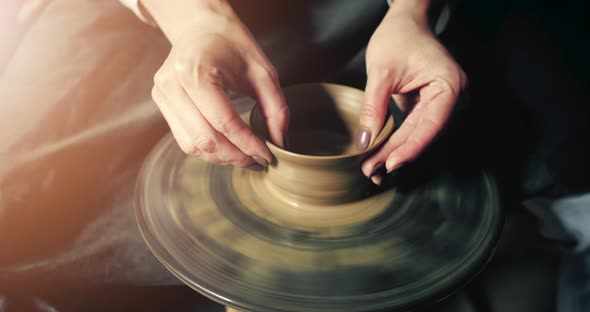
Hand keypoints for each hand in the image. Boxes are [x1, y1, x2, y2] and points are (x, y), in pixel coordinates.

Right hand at [142, 0, 288, 166]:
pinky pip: (184, 139)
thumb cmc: (232, 44)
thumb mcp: (263, 71)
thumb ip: (275, 108)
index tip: (267, 156)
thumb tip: (279, 143)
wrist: (202, 26)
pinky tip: (227, 149)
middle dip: (235, 156)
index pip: (224, 122)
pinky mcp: (161, 102)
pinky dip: (208, 150)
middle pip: (206, 139)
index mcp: (194, 71)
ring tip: (244, 157)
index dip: (248, 145)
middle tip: (258, 160)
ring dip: (221, 158)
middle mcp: (172, 84)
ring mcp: (162, 94)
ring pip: (192, 145)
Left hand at [357, 0, 466, 183]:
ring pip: (416, 134)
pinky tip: (379, 154)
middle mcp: (451, 98)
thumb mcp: (381, 71)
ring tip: (372, 168)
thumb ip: (373, 106)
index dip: (410, 147)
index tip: (391, 163)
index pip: (431, 124)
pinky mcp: (427, 105)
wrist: (405, 21)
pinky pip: (412, 127)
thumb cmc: (399, 37)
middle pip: (423, 134)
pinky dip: (396, 140)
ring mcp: (440, 103)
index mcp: (450, 86)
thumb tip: (365, 141)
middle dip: (396, 153)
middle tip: (372, 171)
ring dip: (395, 151)